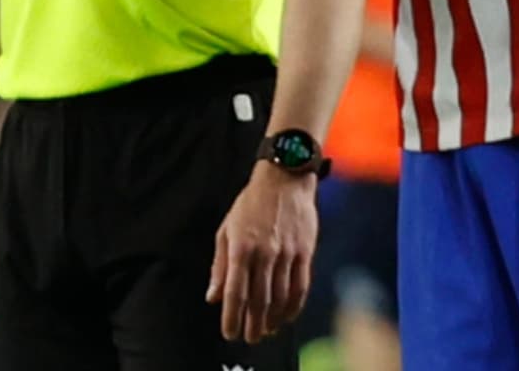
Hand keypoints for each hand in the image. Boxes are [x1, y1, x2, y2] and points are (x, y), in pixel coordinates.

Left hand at [210, 162, 318, 344]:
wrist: (284, 179)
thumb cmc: (250, 204)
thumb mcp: (226, 230)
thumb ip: (220, 266)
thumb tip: (213, 297)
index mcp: (241, 247)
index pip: (235, 291)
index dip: (232, 316)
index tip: (229, 333)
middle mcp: (264, 253)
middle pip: (259, 300)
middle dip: (253, 324)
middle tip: (249, 338)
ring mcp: (287, 253)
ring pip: (281, 297)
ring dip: (273, 319)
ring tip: (266, 331)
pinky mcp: (305, 252)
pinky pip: (300, 287)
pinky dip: (294, 307)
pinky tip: (287, 317)